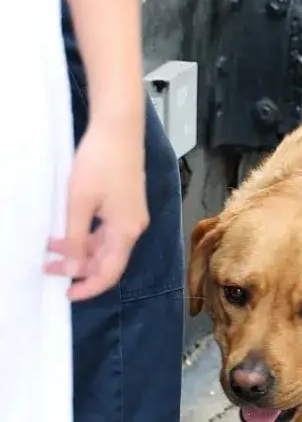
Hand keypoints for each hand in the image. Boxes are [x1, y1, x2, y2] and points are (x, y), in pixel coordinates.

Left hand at [45, 117, 147, 299]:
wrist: (119, 127)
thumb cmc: (99, 162)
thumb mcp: (79, 203)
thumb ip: (75, 239)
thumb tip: (71, 267)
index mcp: (126, 231)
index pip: (109, 273)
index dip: (88, 288)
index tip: (65, 294)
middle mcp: (134, 226)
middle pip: (108, 260)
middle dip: (77, 268)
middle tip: (47, 266)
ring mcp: (132, 213)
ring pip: (105, 245)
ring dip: (79, 250)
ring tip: (50, 246)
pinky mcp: (127, 202)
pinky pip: (107, 230)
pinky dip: (86, 235)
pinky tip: (68, 228)